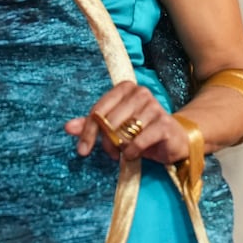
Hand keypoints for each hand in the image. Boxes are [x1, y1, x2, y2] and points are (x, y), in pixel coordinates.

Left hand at [65, 83, 188, 164]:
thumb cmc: (141, 130)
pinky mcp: (164, 124)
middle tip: (110, 152)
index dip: (87, 132)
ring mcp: (154, 107)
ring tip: (125, 151)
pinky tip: (134, 154)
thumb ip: (91, 124)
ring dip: (120, 148)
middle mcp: (140, 93)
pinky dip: (132, 152)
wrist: (174, 138)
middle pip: (109, 122)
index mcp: (125, 88)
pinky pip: (139, 141)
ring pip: (123, 133)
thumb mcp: (115, 126)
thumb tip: (67, 127)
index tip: (82, 150)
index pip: (98, 110)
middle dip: (106, 142)